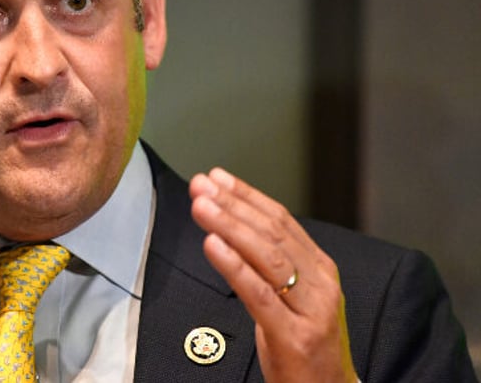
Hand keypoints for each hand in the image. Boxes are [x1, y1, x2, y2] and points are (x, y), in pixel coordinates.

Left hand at [189, 168, 357, 382]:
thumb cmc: (303, 345)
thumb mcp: (292, 297)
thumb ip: (271, 265)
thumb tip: (234, 226)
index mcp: (320, 268)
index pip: (281, 220)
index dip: (247, 195)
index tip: (218, 177)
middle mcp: (320, 283)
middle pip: (272, 233)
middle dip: (233, 205)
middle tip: (202, 186)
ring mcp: (310, 310)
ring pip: (266, 257)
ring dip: (229, 226)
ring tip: (202, 207)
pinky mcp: (294, 336)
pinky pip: (259, 294)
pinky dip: (234, 266)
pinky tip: (213, 246)